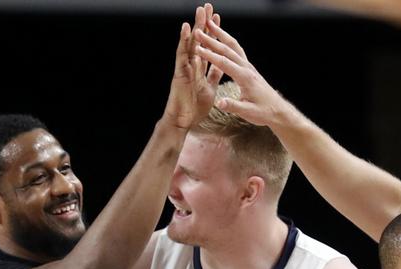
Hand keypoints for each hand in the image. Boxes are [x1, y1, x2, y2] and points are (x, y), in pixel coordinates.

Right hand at [162, 3, 223, 129]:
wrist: (182, 124)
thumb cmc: (194, 110)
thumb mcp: (210, 90)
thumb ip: (214, 77)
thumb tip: (221, 66)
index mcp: (202, 70)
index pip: (210, 48)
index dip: (214, 33)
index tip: (218, 18)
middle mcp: (193, 66)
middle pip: (200, 41)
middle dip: (204, 23)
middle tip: (207, 6)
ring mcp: (185, 69)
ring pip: (192, 44)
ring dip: (196, 27)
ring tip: (199, 11)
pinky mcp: (180, 74)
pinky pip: (183, 56)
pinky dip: (184, 42)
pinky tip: (186, 29)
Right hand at [193, 20, 292, 126]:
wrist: (277, 110)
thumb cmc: (263, 112)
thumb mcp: (248, 112)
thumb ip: (233, 106)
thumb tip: (220, 103)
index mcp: (245, 78)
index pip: (224, 63)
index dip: (210, 55)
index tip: (197, 49)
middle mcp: (247, 68)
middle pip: (228, 50)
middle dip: (212, 40)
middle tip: (198, 30)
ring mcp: (248, 66)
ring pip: (233, 46)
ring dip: (221, 34)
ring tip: (210, 23)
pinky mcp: (249, 68)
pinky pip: (237, 50)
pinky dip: (227, 41)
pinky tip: (222, 38)